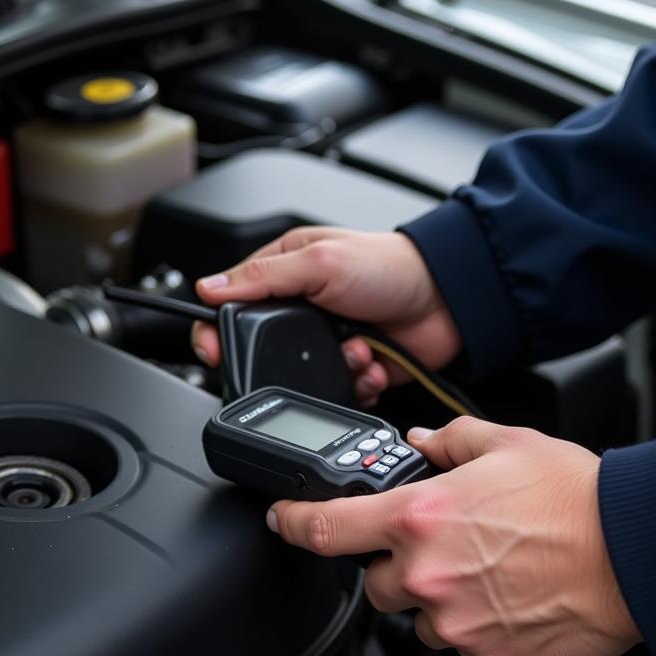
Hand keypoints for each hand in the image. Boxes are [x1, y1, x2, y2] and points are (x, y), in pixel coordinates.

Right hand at [190, 227, 461, 404]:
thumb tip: (208, 287)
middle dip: (284, 360)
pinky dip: (356, 384)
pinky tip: (372, 364)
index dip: (217, 330)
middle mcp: (303, 309)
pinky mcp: (353, 369)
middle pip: (264, 352)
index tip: (215, 349)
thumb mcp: (319, 261)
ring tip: (355, 350)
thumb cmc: (388, 265)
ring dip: (330, 371)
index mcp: (285, 273)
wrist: (447, 299)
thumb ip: (263, 276)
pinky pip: (338, 393)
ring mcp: (328, 342)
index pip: (233, 304)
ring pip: (302, 379)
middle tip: (304, 354)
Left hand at [266, 417, 640, 655]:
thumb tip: (420, 441)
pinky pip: (465, 647)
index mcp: (420, 517)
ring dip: (442, 600)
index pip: (327, 528)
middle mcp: (428, 576)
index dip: (293, 522)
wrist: (636, 553)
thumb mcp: (506, 445)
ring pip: (422, 620)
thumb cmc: (577, 499)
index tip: (283, 520)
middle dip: (397, 568)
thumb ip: (449, 441)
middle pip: (375, 585)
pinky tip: (514, 599)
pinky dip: (480, 628)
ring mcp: (457, 624)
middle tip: (445, 548)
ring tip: (493, 574)